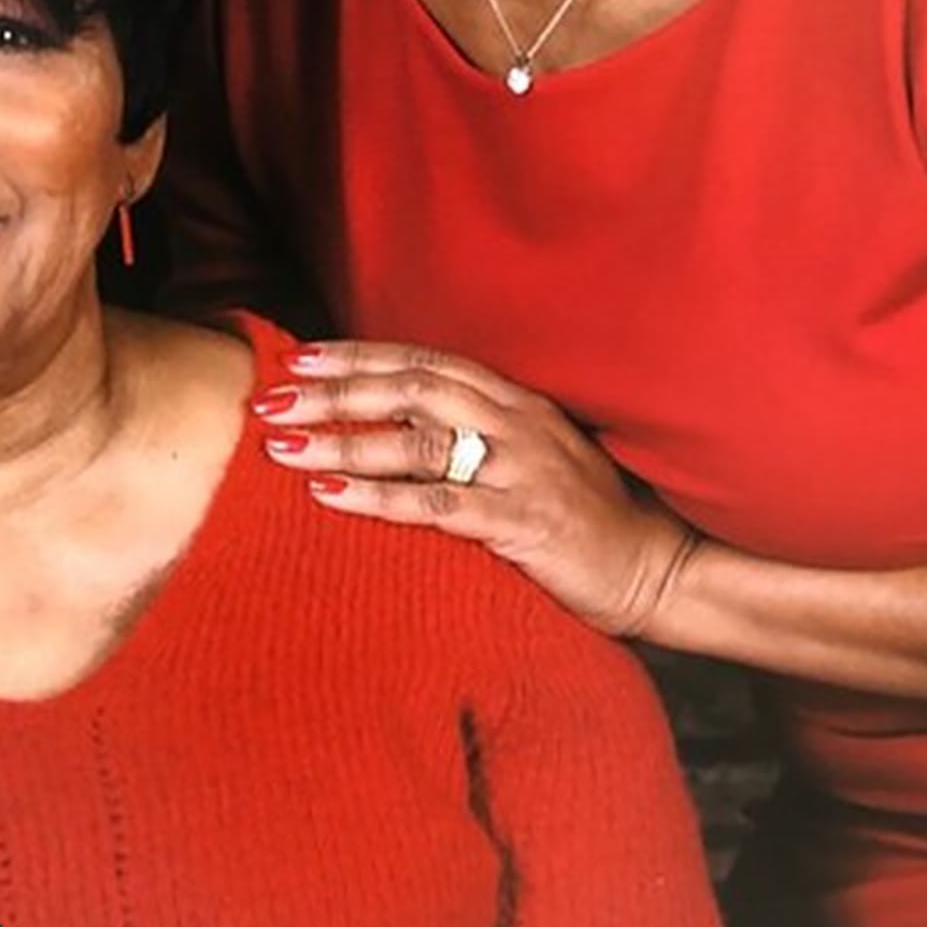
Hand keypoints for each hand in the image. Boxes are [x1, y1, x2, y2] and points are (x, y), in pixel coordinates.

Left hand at [254, 339, 699, 639]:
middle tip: (271, 399)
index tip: (299, 358)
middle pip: (410, 390)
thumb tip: (396, 420)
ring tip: (283, 449)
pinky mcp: (525, 522)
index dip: (359, 357)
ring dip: (344, 441)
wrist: (656, 570)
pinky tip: (332, 496)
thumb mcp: (530, 456)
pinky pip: (441, 504)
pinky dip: (380, 497)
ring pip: (418, 441)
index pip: (422, 362)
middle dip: (335, 391)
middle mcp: (515, 422)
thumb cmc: (580, 516)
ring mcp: (522, 470)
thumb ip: (477, 432)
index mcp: (514, 400)